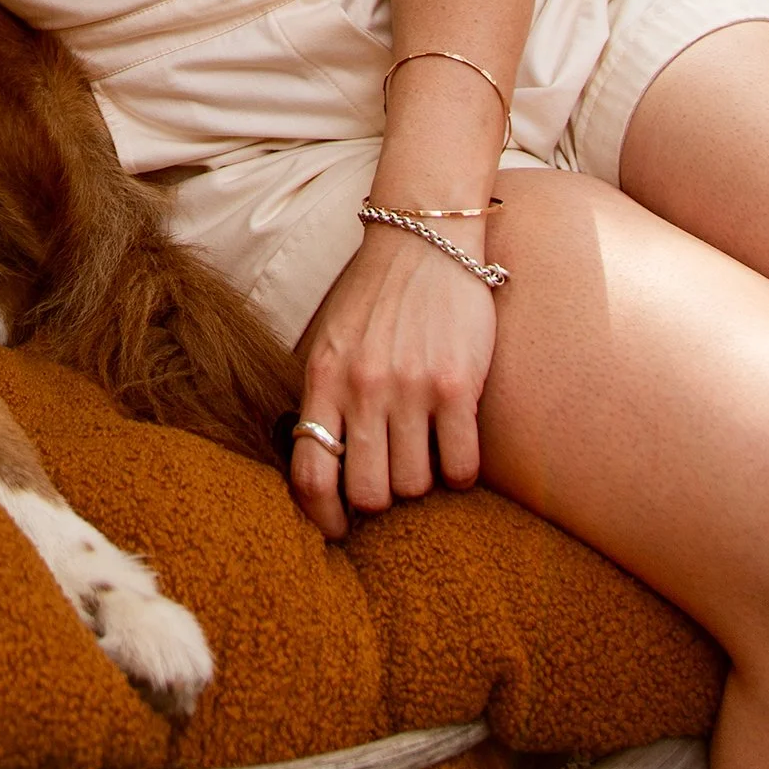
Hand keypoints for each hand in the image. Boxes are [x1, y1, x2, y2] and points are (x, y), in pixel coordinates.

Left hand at [288, 223, 496, 539]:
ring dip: (421, 482)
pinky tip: (456, 448)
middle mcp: (362, 387)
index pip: (309, 472)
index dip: (322, 515)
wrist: (424, 239)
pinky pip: (460, 467)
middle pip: (367, 492)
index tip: (339, 530)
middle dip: (380, 499)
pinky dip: (459, 472)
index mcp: (324, 377)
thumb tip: (323, 469)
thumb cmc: (376, 299)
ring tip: (424, 453)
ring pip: (414, 486)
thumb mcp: (331, 342)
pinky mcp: (456, 385)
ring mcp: (410, 387)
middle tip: (392, 480)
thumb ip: (326, 399)